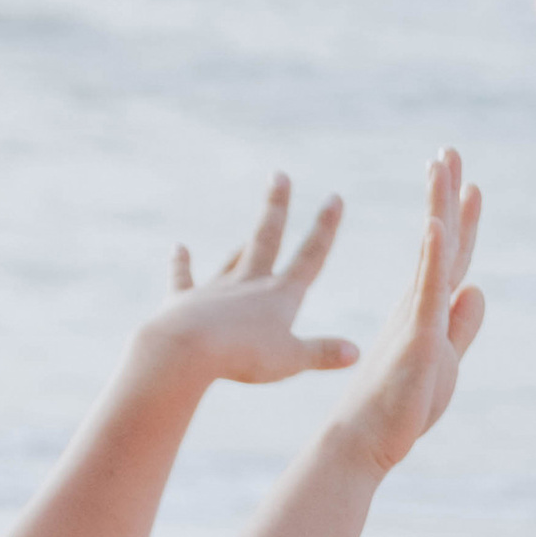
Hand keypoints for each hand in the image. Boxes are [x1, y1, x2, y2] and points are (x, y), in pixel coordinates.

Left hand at [138, 174, 356, 382]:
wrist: (188, 347)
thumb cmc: (245, 356)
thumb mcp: (291, 360)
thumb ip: (323, 354)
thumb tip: (356, 352)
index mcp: (280, 295)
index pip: (311, 257)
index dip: (326, 228)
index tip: (334, 197)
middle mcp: (249, 283)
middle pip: (267, 238)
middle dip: (276, 207)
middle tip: (279, 175)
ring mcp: (216, 289)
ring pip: (233, 259)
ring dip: (242, 245)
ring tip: (249, 234)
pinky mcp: (184, 301)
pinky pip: (184, 278)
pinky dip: (181, 263)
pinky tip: (179, 248)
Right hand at [329, 151, 486, 475]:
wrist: (365, 439)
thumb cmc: (400, 407)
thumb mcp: (447, 359)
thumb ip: (461, 325)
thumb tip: (476, 288)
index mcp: (426, 308)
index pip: (450, 254)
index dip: (460, 217)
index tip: (467, 181)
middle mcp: (419, 303)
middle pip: (441, 239)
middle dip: (446, 193)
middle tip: (449, 149)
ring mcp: (416, 316)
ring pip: (434, 253)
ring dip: (439, 206)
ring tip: (441, 164)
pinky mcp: (416, 337)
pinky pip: (427, 290)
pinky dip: (433, 255)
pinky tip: (436, 223)